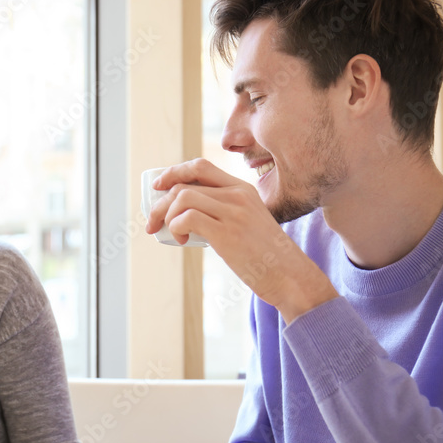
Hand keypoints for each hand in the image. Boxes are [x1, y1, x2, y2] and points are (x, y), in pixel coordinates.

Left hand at [146, 159, 336, 321]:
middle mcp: (238, 195)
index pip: (201, 166)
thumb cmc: (267, 257)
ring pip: (182, 197)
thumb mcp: (250, 223)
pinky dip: (175, 227)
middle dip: (159, 202)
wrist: (291, 276)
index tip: (159, 186)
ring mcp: (233, 212)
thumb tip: (185, 217)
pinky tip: (182, 240)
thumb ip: (226, 213)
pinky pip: (186, 218)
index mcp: (243, 189)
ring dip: (165, 216)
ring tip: (172, 234)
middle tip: (151, 223)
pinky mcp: (227, 232)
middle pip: (184, 183)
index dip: (174, 172)